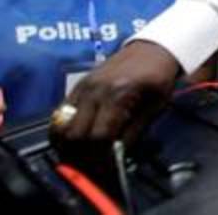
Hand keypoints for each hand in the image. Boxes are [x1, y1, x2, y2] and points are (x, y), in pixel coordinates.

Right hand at [50, 41, 179, 153]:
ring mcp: (82, 87)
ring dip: (67, 146)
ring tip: (80, 156)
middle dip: (81, 155)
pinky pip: (60, 114)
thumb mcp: (155, 106)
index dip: (100, 157)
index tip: (105, 169)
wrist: (151, 48)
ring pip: (61, 126)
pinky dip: (64, 131)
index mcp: (118, 94)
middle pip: (75, 134)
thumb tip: (115, 158)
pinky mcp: (76, 86)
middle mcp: (95, 90)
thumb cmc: (157, 77)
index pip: (99, 136)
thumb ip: (133, 133)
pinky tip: (75, 140)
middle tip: (91, 165)